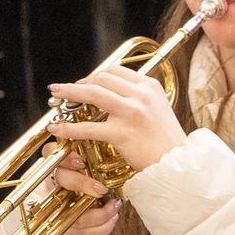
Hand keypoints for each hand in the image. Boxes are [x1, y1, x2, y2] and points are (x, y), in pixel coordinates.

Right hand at [46, 147, 118, 234]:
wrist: (111, 198)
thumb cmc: (106, 174)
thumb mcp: (103, 159)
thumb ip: (100, 146)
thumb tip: (111, 134)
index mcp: (63, 162)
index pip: (51, 153)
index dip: (64, 158)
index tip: (81, 162)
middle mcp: (58, 183)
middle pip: (61, 180)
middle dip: (82, 184)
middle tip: (102, 189)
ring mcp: (61, 205)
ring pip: (71, 212)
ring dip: (97, 213)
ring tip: (115, 207)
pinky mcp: (68, 224)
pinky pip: (80, 231)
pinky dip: (100, 228)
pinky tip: (114, 219)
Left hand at [47, 66, 187, 171]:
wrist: (178, 164)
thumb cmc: (166, 141)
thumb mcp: (158, 109)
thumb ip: (138, 99)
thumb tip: (114, 94)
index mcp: (149, 86)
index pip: (115, 71)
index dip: (94, 75)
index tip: (83, 83)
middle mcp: (141, 94)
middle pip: (101, 78)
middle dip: (79, 82)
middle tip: (64, 91)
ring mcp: (132, 112)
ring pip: (92, 93)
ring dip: (69, 93)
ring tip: (55, 97)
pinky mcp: (123, 133)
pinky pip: (89, 127)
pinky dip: (70, 128)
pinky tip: (58, 129)